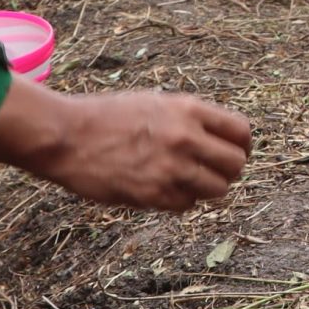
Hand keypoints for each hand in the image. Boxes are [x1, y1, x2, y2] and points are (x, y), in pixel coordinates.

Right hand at [0, 84, 251, 210]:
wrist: (66, 136)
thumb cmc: (106, 116)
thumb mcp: (154, 103)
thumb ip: (188, 119)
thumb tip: (218, 139)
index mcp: (187, 109)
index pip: (241, 132)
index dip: (241, 145)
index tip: (234, 151)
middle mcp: (185, 138)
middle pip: (236, 164)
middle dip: (229, 170)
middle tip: (214, 171)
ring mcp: (171, 168)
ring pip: (218, 189)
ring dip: (207, 188)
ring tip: (189, 182)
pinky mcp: (153, 195)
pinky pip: (187, 205)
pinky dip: (182, 200)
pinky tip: (164, 189)